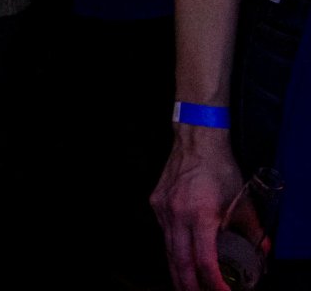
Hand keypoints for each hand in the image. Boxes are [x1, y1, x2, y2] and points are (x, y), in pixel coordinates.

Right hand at [152, 126, 240, 290]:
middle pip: (179, 261)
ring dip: (178, 271)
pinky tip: (180, 254)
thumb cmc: (219, 168)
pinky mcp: (156, 203)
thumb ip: (252, 229)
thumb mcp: (243, 200)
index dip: (213, 283)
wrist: (196, 141)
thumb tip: (262, 251)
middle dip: (188, 285)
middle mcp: (177, 214)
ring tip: (187, 285)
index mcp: (201, 215)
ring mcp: (163, 209)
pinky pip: (164, 233)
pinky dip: (173, 248)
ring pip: (168, 249)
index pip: (204, 260)